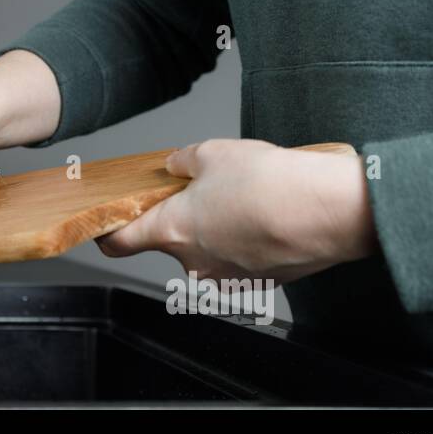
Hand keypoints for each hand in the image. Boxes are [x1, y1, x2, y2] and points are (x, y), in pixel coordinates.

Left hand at [96, 139, 375, 282]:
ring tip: (248, 197)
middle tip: (207, 188)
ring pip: (212, 248)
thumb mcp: (214, 152)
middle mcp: (195, 262)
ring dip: (220, 227)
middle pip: (173, 241)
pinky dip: (250, 238)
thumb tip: (175, 166)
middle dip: (185, 216)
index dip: (108, 232)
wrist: (327, 212)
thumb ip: (184, 162)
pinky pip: (244, 257)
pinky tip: (269, 214)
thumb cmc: (269, 183)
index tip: (104, 225)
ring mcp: (229, 276)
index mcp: (172, 230)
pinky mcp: (261, 280)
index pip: (120, 243)